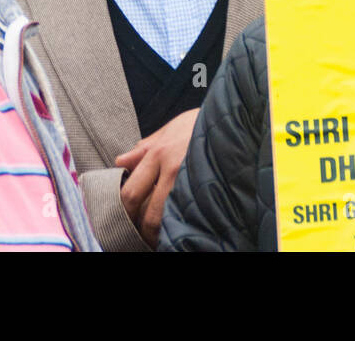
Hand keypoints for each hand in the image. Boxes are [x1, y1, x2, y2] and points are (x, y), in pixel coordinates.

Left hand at [115, 108, 199, 247]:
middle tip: (141, 235)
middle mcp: (171, 168)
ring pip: (168, 219)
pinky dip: (182, 225)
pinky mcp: (209, 188)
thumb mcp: (171, 128)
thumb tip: (121, 162)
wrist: (233, 119)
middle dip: (141, 229)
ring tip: (160, 236)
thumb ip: (144, 147)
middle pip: (147, 212)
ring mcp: (191, 180)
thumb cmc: (201, 123)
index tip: (125, 219)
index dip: (124, 211)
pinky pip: (190, 215)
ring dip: (161, 232)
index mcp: (158, 153)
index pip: (131, 192)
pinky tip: (181, 228)